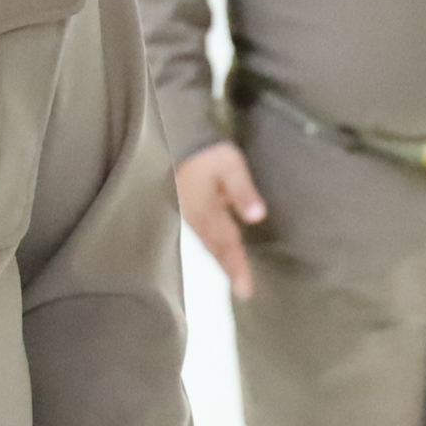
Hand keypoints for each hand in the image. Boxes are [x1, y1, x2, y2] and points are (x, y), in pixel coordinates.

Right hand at [171, 141, 267, 301]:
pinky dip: (211, 241)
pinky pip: (200, 229)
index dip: (237, 266)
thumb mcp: (229, 164)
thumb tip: (257, 216)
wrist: (169, 134)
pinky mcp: (183, 202)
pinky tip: (215, 243)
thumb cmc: (203, 149)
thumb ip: (241, 190)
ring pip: (207, 240)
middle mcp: (196, 216)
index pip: (227, 244)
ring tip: (232, 273)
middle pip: (216, 247)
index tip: (245, 290)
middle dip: (229, 267)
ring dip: (220, 256)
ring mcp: (187, 210)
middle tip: (242, 291)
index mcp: (208, 211)